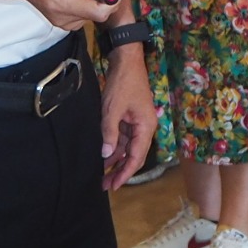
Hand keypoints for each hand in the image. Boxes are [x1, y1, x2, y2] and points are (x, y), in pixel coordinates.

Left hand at [99, 45, 158, 189]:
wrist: (126, 62)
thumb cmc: (123, 84)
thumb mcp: (112, 109)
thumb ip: (109, 133)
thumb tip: (106, 154)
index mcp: (145, 128)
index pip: (136, 157)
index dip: (125, 173)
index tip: (114, 185)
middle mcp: (144, 128)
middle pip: (133, 156)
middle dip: (120, 171)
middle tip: (105, 185)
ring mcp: (137, 124)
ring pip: (127, 148)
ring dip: (115, 161)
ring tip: (102, 174)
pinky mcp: (129, 119)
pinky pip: (122, 138)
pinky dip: (114, 148)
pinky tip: (104, 156)